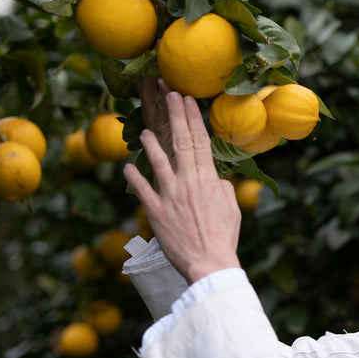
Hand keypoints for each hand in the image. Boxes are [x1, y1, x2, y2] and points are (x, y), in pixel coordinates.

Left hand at [124, 92, 241, 283]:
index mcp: (208, 180)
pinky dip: (133, 177)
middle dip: (175, 116)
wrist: (209, 263)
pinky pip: (141, 190)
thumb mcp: (231, 207)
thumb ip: (221, 186)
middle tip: (170, 94)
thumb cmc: (223, 236)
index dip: (193, 118)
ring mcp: (169, 196)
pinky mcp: (155, 212)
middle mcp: (187, 183)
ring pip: (158, 162)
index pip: (201, 142)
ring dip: (151, 144)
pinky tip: (127, 166)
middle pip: (181, 143)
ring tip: (145, 131)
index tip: (188, 100)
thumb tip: (213, 176)